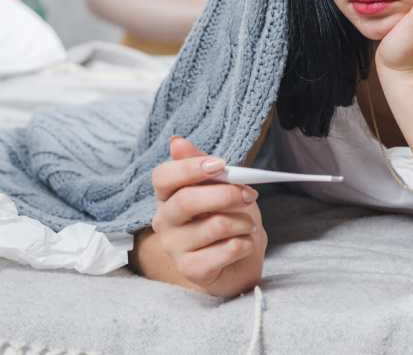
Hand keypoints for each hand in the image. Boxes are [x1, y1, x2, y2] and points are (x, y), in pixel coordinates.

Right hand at [149, 137, 266, 296]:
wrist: (241, 259)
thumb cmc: (228, 217)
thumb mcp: (221, 186)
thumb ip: (202, 164)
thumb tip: (177, 142)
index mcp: (168, 197)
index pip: (162, 177)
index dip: (191, 168)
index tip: (221, 165)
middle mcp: (164, 222)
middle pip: (187, 200)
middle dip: (227, 194)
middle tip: (249, 195)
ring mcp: (175, 248)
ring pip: (215, 225)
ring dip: (243, 222)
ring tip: (248, 225)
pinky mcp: (192, 271)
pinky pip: (227, 250)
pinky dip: (245, 244)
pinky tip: (244, 245)